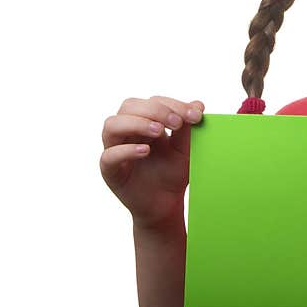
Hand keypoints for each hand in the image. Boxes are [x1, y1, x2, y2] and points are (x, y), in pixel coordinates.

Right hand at [100, 96, 204, 230]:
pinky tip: (145, 151)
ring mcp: (115, 149)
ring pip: (112, 125)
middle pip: (129, 106)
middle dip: (155, 110)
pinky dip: (125, 150)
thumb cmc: (173, 173)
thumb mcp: (185, 150)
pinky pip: (109, 155)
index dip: (173, 104)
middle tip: (177, 122)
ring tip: (159, 132)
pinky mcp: (110, 171)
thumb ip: (188, 129)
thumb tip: (198, 104)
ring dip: (137, 123)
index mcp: (145, 122)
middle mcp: (127, 132)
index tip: (195, 115)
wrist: (167, 204)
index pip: (152, 101)